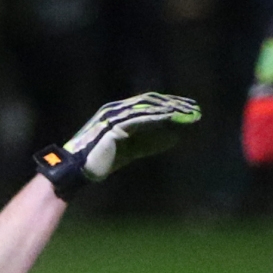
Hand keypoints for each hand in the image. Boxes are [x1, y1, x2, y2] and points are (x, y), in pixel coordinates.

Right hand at [34, 92, 200, 198]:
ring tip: (188, 114)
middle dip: (175, 104)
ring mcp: (113, 116)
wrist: (78, 170)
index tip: (188, 109)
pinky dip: (156, 119)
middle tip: (194, 109)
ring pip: (147, 108)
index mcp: (118, 112)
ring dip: (169, 110)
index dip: (170, 104)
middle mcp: (116, 109)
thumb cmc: (101, 161)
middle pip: (151, 101)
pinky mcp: (113, 127)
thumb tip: (175, 138)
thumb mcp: (132, 150)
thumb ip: (151, 143)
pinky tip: (171, 120)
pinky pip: (139, 119)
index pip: (149, 103)